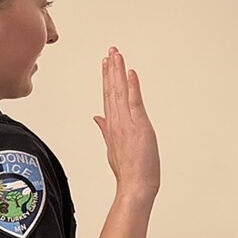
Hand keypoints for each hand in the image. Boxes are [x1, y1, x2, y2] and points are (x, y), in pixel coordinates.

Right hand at [94, 47, 159, 197]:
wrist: (135, 186)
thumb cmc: (128, 172)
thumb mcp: (112, 148)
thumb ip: (105, 130)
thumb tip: (98, 117)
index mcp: (111, 127)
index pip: (107, 97)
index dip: (106, 78)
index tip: (105, 63)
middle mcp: (116, 122)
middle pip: (111, 90)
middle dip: (111, 69)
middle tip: (111, 51)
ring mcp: (127, 124)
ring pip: (119, 92)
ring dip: (118, 72)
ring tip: (116, 54)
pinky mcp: (139, 127)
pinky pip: (134, 102)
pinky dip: (132, 87)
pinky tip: (130, 73)